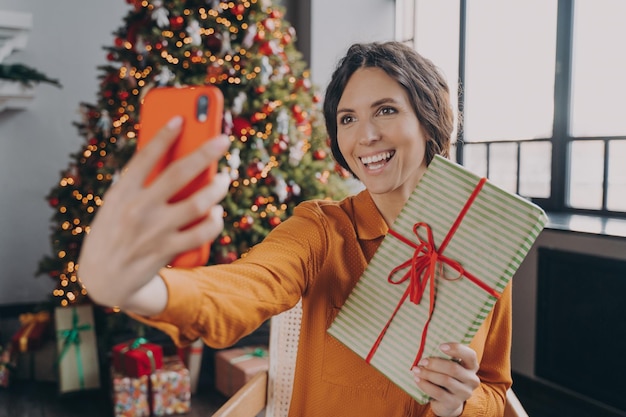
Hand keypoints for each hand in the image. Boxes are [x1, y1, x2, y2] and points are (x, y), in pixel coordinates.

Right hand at [78, 116, 229, 311]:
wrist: (103, 280)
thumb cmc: (114, 232)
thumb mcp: (115, 205)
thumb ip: (139, 185)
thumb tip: (177, 160)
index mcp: (121, 193)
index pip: (144, 157)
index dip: (163, 136)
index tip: (181, 118)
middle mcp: (137, 209)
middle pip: (178, 174)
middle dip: (204, 152)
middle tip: (223, 139)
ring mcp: (154, 231)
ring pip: (198, 203)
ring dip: (217, 187)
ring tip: (224, 178)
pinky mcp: (167, 251)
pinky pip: (202, 232)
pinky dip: (215, 221)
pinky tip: (217, 212)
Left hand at [411, 343, 479, 416]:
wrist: (446, 401)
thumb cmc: (445, 376)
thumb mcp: (447, 365)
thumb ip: (443, 356)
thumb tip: (425, 345)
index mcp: (471, 366)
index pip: (470, 355)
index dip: (456, 349)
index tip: (440, 346)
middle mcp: (472, 380)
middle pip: (454, 369)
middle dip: (436, 364)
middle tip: (422, 361)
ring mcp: (464, 393)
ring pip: (446, 380)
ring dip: (428, 374)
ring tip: (416, 370)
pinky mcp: (454, 403)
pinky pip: (438, 392)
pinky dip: (425, 385)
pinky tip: (417, 379)